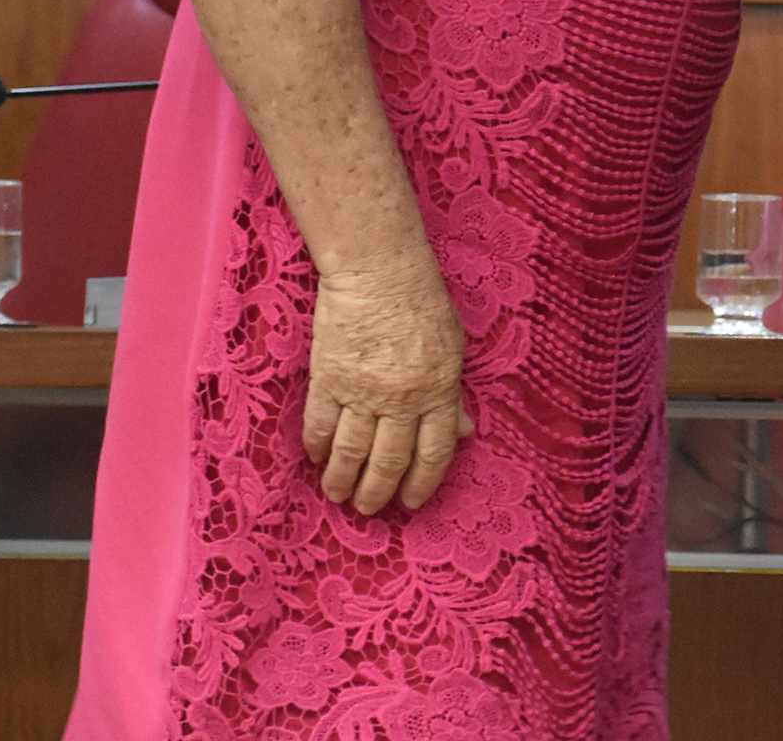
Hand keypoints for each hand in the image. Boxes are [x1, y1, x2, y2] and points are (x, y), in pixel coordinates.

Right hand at [303, 249, 472, 513]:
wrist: (379, 271)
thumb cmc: (423, 304)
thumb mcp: (454, 348)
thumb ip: (454, 394)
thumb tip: (465, 433)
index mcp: (439, 389)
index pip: (434, 452)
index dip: (423, 482)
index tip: (412, 501)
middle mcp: (402, 398)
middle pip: (389, 460)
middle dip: (378, 492)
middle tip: (370, 510)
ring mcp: (363, 391)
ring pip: (351, 451)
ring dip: (342, 480)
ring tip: (338, 495)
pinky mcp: (328, 380)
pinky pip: (321, 425)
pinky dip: (318, 447)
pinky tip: (317, 460)